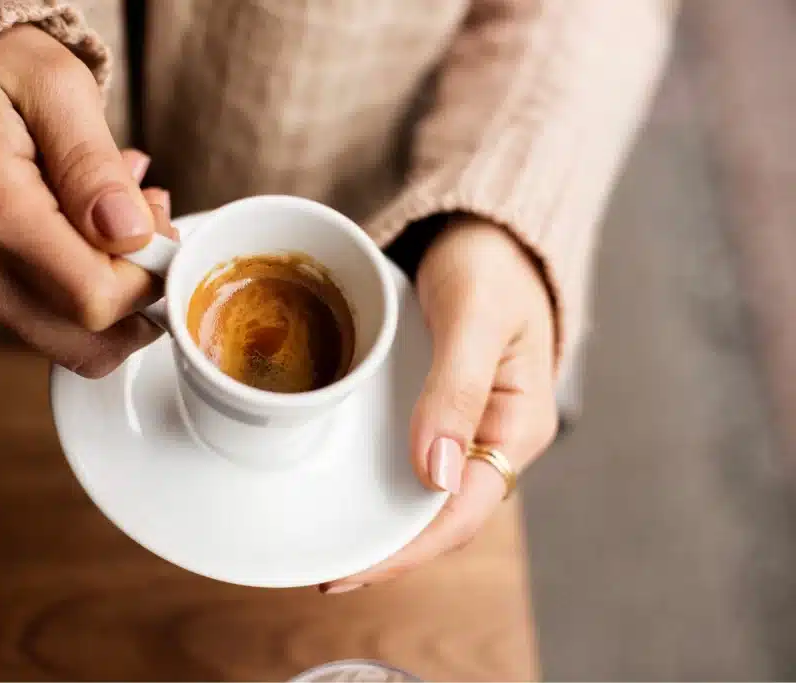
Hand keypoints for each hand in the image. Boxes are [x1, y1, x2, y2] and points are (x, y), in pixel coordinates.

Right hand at [0, 25, 176, 377]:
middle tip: (142, 225)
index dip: (148, 277)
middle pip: (84, 340)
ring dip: (107, 291)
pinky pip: (35, 322)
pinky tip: (71, 229)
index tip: (157, 225)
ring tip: (108, 217)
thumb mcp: (53, 84)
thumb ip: (93, 164)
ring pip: (64, 339)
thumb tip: (130, 235)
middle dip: (136, 295)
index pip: (96, 298)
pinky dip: (69, 288)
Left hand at [322, 218, 558, 592]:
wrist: (486, 227)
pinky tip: (341, 486)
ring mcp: (466, 425)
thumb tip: (433, 475)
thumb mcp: (475, 316)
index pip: (461, 512)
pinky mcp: (439, 408)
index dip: (406, 550)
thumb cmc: (491, 262)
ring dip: (379, 522)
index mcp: (517, 426)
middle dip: (386, 550)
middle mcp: (492, 437)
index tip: (349, 570)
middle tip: (323, 570)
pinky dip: (377, 480)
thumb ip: (456, 388)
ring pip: (422, 493)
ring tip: (324, 541)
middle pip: (440, 516)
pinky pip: (409, 458)